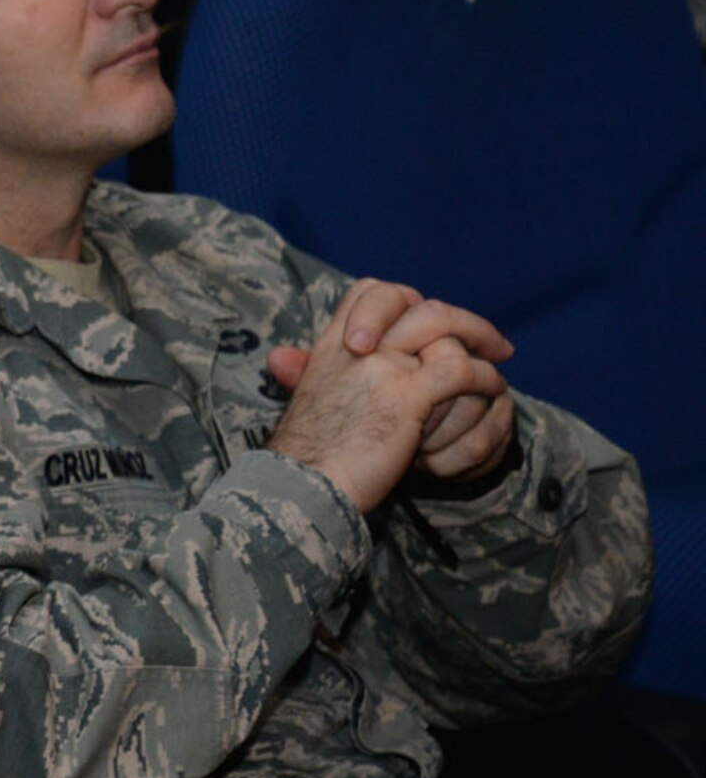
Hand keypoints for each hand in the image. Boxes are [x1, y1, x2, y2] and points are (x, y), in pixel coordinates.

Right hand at [264, 279, 507, 511]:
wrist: (303, 485)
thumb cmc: (305, 452)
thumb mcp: (304, 398)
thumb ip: (303, 371)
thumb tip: (280, 358)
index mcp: (331, 346)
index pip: (370, 292)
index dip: (403, 299)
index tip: (429, 322)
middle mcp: (356, 348)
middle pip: (415, 303)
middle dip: (460, 318)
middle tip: (490, 341)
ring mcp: (382, 368)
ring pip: (443, 328)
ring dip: (479, 343)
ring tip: (498, 362)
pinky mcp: (407, 396)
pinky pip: (459, 369)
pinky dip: (483, 376)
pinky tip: (491, 389)